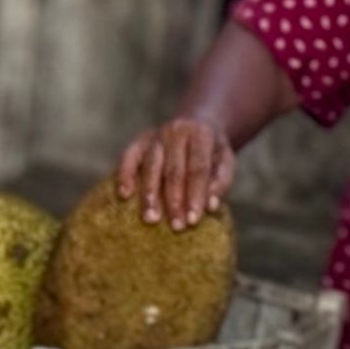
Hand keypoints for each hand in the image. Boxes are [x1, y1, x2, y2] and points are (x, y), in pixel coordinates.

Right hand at [113, 115, 234, 230]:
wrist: (198, 122)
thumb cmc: (212, 151)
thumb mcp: (225, 159)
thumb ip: (221, 180)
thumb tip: (210, 206)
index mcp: (201, 134)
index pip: (198, 169)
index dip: (196, 195)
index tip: (193, 221)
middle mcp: (176, 132)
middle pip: (174, 170)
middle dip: (175, 201)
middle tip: (176, 227)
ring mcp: (156, 136)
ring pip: (151, 167)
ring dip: (150, 195)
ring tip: (151, 219)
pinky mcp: (139, 141)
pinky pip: (128, 157)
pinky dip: (124, 175)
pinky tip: (124, 195)